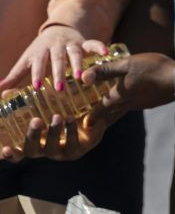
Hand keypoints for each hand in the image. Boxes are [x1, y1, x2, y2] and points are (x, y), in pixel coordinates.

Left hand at [0, 25, 107, 91]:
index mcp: (40, 51)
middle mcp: (56, 46)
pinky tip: (105, 52)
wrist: (57, 29)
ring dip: (77, 65)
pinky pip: (93, 44)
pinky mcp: (84, 43)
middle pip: (57, 59)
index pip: (38, 63)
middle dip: (58, 73)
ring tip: (79, 78)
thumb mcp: (27, 61)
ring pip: (75, 54)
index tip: (37, 87)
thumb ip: (15, 76)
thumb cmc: (40, 51)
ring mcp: (71, 44)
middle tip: (59, 88)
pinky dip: (99, 46)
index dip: (38, 74)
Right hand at [0, 110, 117, 161]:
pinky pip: (73, 144)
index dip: (10, 154)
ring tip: (57, 116)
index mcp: (34, 141)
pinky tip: (71, 118)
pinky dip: (71, 131)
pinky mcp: (79, 149)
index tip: (5, 148)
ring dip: (53, 132)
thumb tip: (5, 92)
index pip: (18, 153)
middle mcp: (45, 149)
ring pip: (52, 148)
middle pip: (32, 151)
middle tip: (36, 120)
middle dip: (32, 136)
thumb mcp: (45, 102)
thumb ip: (26, 99)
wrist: (94, 111)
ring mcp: (62, 152)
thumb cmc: (64, 108)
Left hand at [81, 53, 174, 122]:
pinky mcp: (151, 100)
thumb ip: (106, 70)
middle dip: (101, 116)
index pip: (100, 110)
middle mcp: (128, 103)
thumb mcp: (127, 64)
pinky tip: (130, 97)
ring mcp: (141, 103)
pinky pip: (134, 104)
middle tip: (92, 119)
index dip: (91, 117)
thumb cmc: (153, 70)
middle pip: (110, 112)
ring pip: (122, 109)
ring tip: (108, 107)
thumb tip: (83, 77)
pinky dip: (126, 104)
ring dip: (113, 110)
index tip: (85, 124)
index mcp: (119, 96)